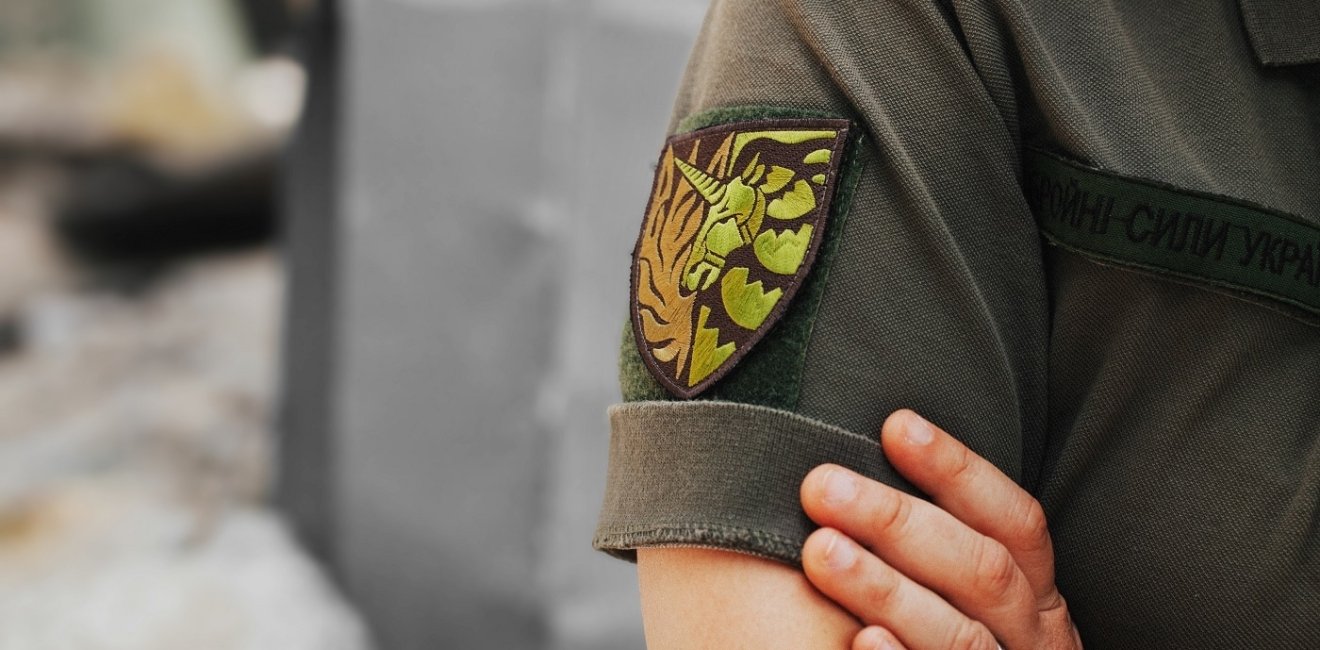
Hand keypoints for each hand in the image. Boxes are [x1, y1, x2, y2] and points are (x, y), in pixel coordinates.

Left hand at [798, 410, 1080, 649]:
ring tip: (821, 551)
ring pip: (960, 637)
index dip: (958, 470)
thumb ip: (939, 551)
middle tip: (822, 485)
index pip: (1013, 522)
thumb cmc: (963, 646)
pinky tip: (859, 641)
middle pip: (980, 572)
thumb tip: (859, 466)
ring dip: (888, 589)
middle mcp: (1033, 641)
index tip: (895, 424)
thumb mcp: (974, 601)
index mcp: (1035, 599)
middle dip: (899, 521)